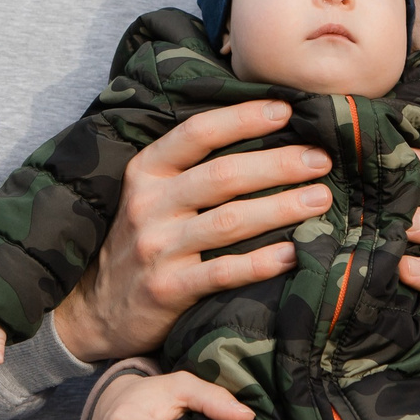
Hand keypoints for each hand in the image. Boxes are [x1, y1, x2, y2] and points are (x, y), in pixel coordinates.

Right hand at [51, 101, 332, 362]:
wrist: (97, 308)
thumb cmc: (142, 239)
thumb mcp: (151, 194)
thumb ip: (192, 168)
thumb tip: (265, 137)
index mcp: (146, 171)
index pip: (197, 133)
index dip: (243, 118)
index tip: (286, 110)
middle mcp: (148, 204)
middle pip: (222, 175)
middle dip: (278, 164)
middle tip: (321, 160)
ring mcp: (156, 248)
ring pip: (228, 222)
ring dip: (280, 208)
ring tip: (320, 199)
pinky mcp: (167, 290)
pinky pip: (221, 272)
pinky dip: (260, 263)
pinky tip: (292, 254)